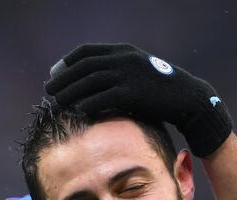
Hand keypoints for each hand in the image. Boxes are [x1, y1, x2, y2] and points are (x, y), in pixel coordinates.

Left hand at [46, 43, 231, 157]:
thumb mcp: (140, 74)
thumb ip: (121, 73)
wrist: (188, 98)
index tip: (55, 73)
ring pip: (90, 82)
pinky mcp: (132, 93)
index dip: (68, 63)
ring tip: (56, 103)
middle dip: (64, 79)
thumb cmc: (162, 92)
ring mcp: (127, 75)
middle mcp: (123, 59)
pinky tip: (77, 112)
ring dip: (70, 93)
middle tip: (48, 90)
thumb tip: (100, 85)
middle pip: (84, 67)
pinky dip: (88, 104)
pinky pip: (103, 98)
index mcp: (123, 51)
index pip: (88, 52)